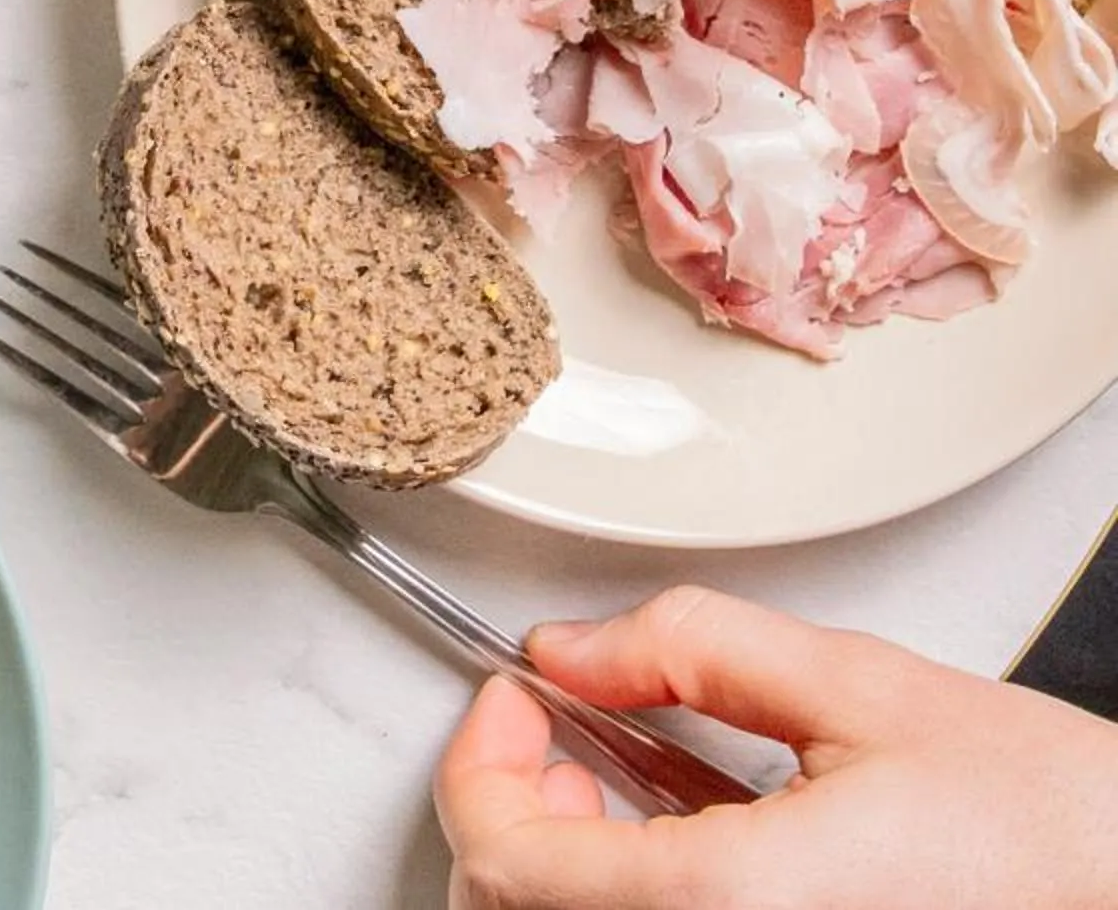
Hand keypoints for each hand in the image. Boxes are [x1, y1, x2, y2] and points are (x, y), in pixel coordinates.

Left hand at [435, 586, 1117, 909]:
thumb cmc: (1047, 826)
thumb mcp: (857, 687)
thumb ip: (687, 647)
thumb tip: (569, 652)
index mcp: (736, 905)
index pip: (509, 863)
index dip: (483, 765)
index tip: (509, 701)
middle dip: (513, 813)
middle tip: (551, 735)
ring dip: (561, 863)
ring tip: (613, 785)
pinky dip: (624, 898)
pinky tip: (675, 843)